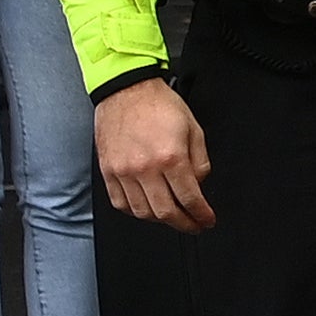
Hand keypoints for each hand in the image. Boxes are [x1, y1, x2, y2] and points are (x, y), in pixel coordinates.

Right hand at [94, 78, 211, 231]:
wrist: (126, 89)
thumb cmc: (160, 106)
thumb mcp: (195, 130)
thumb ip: (200, 163)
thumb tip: (199, 186)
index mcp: (170, 157)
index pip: (190, 199)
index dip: (202, 215)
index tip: (207, 220)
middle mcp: (144, 168)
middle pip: (166, 212)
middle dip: (184, 224)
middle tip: (194, 226)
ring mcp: (122, 171)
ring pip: (142, 212)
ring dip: (160, 220)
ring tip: (172, 217)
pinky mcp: (107, 170)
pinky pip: (120, 202)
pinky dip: (135, 211)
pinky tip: (147, 208)